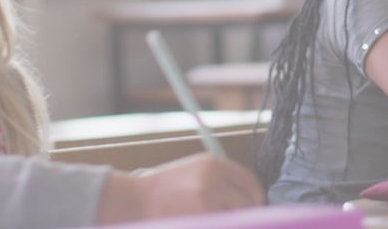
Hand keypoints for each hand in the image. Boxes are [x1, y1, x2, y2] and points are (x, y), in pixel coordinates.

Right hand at [99, 153, 264, 222]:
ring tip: (214, 219)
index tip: (252, 208)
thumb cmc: (164, 190)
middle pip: (249, 202)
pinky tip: (206, 222)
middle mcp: (212, 179)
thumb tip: (253, 200)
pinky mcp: (201, 219)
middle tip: (234, 219)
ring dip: (232, 222)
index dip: (254, 199)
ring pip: (238, 218)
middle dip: (245, 214)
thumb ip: (223, 181)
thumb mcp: (196, 172)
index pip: (251, 183)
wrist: (133, 201)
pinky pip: (223, 224)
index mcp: (214, 164)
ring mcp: (206, 201)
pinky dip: (221, 224)